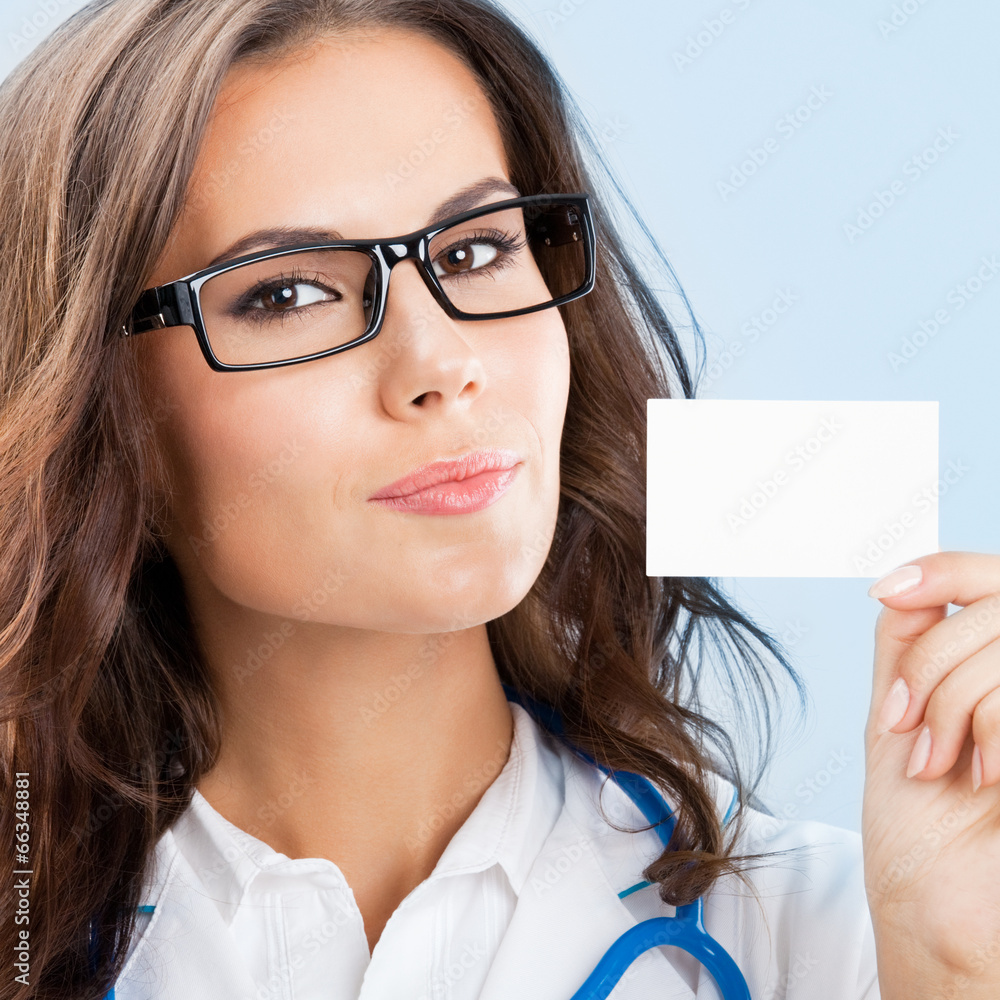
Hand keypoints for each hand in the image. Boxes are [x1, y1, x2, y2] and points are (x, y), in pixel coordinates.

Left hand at [862, 551, 999, 993]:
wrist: (941, 912)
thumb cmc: (921, 825)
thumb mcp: (899, 716)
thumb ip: (910, 645)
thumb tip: (902, 580)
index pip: (995, 578)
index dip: (946, 569)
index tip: (888, 590)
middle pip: (994, 608)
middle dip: (932, 666)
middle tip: (908, 726)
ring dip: (951, 704)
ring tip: (940, 762)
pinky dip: (989, 727)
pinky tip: (986, 779)